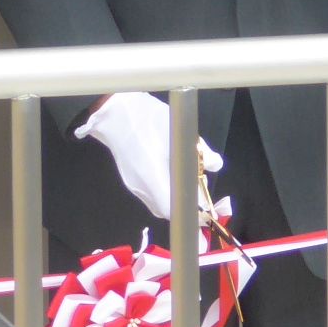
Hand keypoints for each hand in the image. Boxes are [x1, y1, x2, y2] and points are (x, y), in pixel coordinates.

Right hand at [75, 91, 220, 222]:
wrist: (114, 111)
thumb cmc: (148, 120)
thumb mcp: (180, 133)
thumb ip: (202, 153)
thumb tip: (214, 166)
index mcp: (152, 178)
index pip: (174, 210)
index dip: (192, 216)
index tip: (207, 215)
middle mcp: (141, 187)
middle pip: (167, 209)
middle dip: (187, 204)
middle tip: (203, 194)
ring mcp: (133, 184)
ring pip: (159, 200)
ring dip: (176, 195)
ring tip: (190, 180)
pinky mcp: (131, 177)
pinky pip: (151, 191)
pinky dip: (166, 188)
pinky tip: (172, 172)